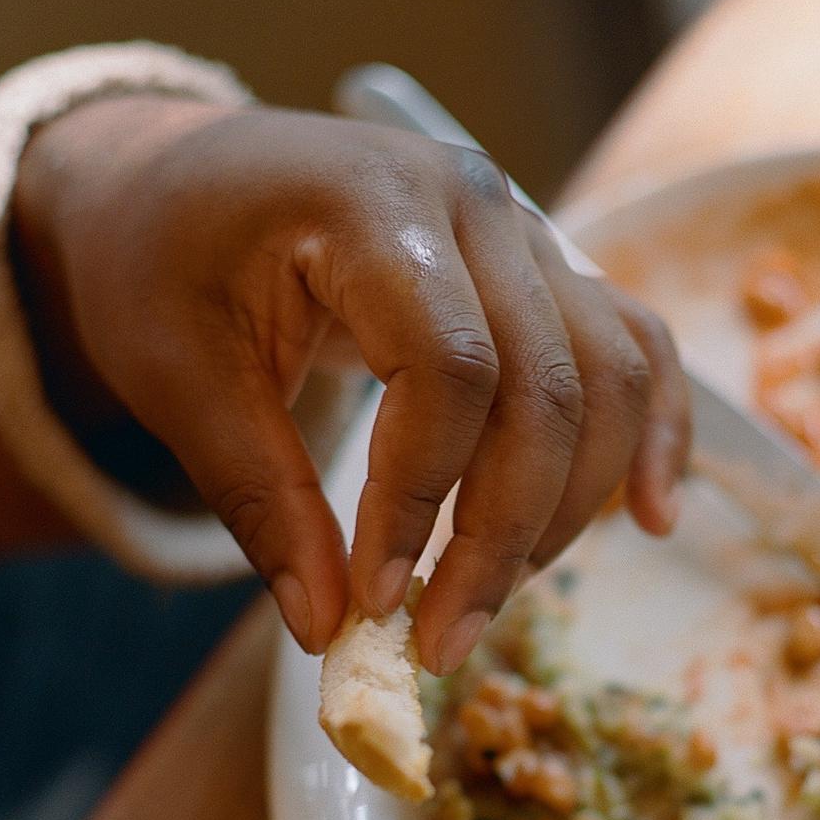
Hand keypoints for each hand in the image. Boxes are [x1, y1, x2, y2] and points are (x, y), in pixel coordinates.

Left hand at [11, 96, 690, 671]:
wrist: (180, 179)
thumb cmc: (163, 263)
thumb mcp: (177, 377)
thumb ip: (260, 498)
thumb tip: (329, 628)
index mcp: (372, 204)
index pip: (449, 367)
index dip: (424, 499)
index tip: (379, 601)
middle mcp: (476, 201)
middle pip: (546, 385)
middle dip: (504, 534)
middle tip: (443, 641)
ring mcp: (525, 229)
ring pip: (606, 378)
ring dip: (571, 507)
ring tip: (497, 598)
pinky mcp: (545, 268)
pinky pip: (633, 347)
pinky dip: (655, 434)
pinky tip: (654, 518)